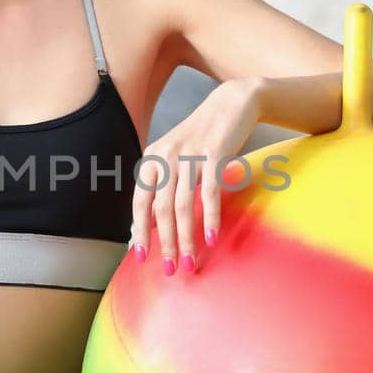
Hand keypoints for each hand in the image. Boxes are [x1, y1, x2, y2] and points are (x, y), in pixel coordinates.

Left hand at [129, 78, 260, 274]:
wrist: (232, 103)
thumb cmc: (204, 137)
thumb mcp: (176, 156)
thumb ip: (164, 184)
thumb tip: (153, 223)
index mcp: (152, 159)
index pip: (140, 201)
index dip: (140, 230)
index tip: (141, 256)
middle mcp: (166, 157)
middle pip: (160, 209)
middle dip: (165, 243)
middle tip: (170, 269)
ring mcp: (189, 155)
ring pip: (182, 206)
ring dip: (186, 238)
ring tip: (190, 262)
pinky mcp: (214, 155)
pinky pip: (208, 193)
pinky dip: (209, 218)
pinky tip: (210, 238)